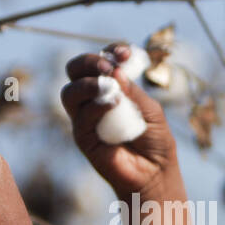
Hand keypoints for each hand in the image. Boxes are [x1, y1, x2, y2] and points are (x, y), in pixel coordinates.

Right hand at [60, 45, 177, 196]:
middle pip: (74, 71)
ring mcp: (85, 119)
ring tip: (107, 84)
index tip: (125, 53)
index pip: (100, 61)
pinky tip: (114, 105)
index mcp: (110, 88)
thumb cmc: (154, 140)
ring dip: (87, 83)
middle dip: (88, 62)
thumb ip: (133, 91)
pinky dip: (97, 106)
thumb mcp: (150, 109)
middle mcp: (92, 100)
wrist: (155, 173)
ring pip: (69, 92)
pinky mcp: (83, 138)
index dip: (109, 52)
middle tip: (108, 67)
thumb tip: (114, 71)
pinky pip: (81, 117)